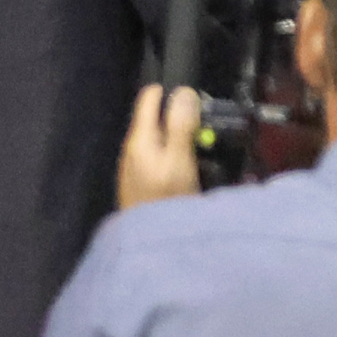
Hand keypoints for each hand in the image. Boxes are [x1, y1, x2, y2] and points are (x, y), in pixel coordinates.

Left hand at [119, 85, 201, 208]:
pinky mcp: (140, 184)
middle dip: (179, 119)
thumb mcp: (179, 159)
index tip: (195, 101)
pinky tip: (188, 172)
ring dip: (179, 140)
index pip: (149, 96)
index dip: (172, 92)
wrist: (149, 244)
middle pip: (156, 119)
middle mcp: (132, 148)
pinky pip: (159, 159)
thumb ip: (181, 125)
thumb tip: (183, 91)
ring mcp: (134, 167)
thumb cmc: (165, 200)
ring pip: (159, 140)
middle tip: (205, 131)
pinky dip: (174, 158)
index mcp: (139, 137)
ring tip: (201, 152)